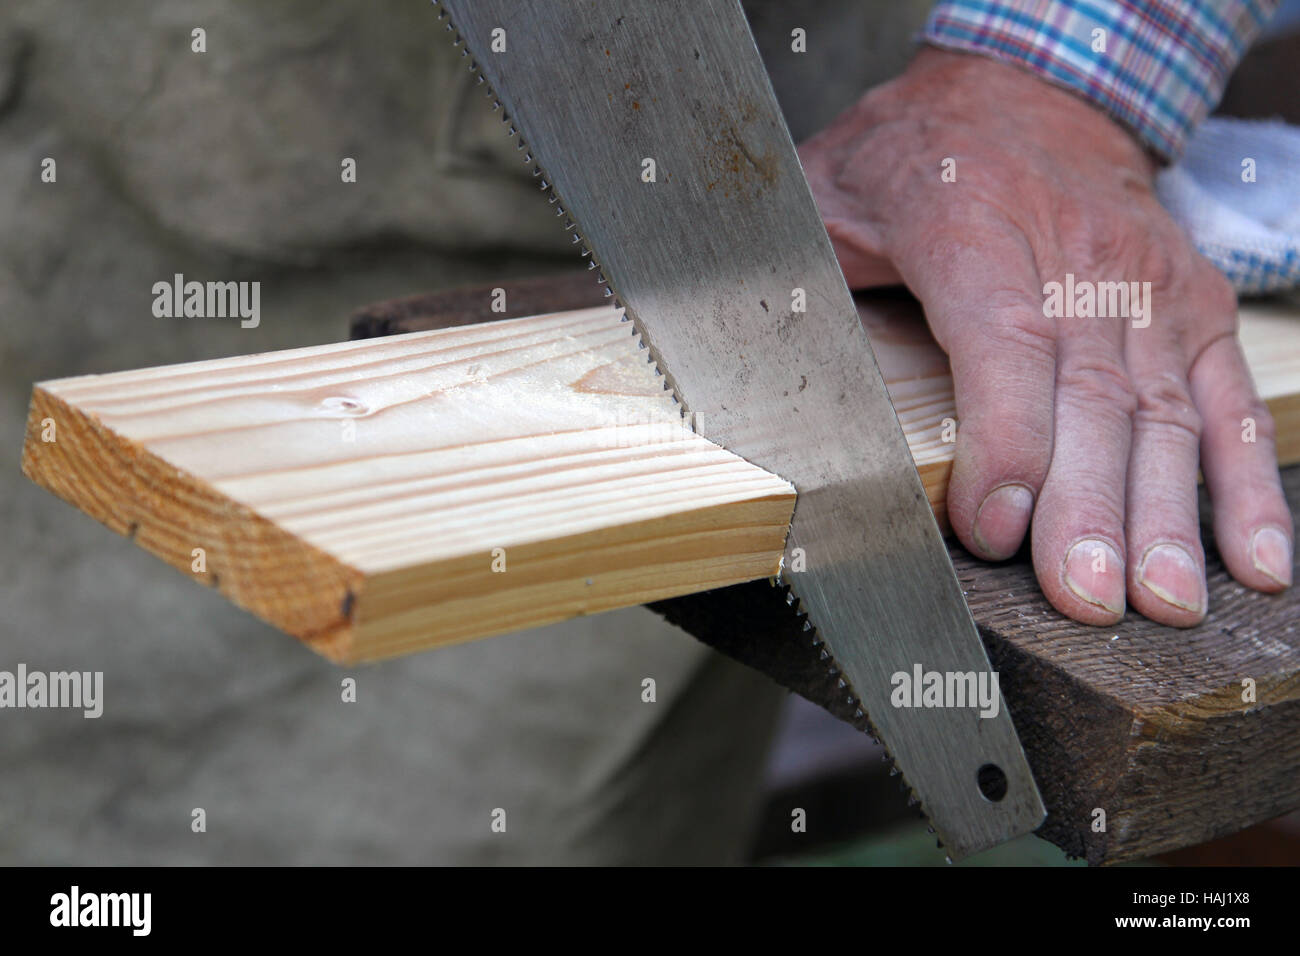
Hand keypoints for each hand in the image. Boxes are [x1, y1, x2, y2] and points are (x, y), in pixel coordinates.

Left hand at [799, 48, 1291, 625]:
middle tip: (1089, 599)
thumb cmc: (914, 154)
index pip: (1001, 343)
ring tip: (1163, 602)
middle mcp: (1077, 259)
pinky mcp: (1190, 304)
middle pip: (1091, 394)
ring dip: (1166, 514)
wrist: (1029, 85)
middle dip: (1090, 508)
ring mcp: (1147, 284)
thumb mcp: (828, 192)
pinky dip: (1243, 480)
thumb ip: (799, 272)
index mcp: (974, 231)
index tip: (995, 527)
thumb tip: (737, 358)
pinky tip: (1251, 557)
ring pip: (1161, 409)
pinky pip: (1224, 396)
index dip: (1004, 440)